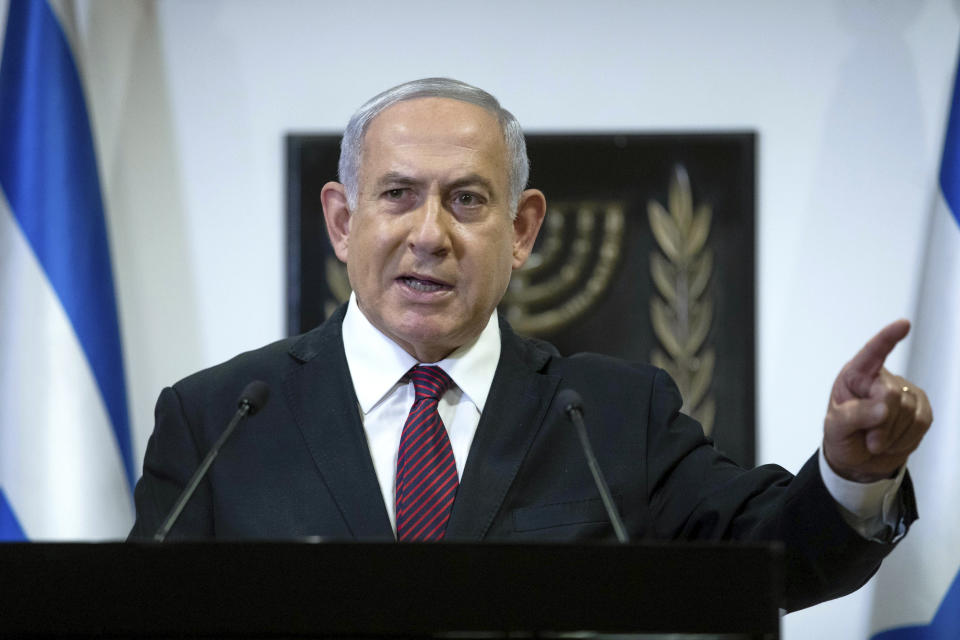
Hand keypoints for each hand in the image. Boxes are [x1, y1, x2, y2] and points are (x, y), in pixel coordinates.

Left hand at [822, 319, 933, 482]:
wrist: (859, 461)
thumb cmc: (842, 437)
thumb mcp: (835, 428)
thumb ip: (853, 416)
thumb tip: (883, 408)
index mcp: (855, 375)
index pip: (872, 353)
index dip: (887, 338)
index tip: (903, 324)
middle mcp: (881, 379)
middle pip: (892, 394)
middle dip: (880, 422)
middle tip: (869, 438)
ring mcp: (904, 393)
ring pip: (909, 412)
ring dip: (891, 435)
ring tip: (876, 440)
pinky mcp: (921, 409)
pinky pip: (922, 422)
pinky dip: (905, 439)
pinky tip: (893, 441)